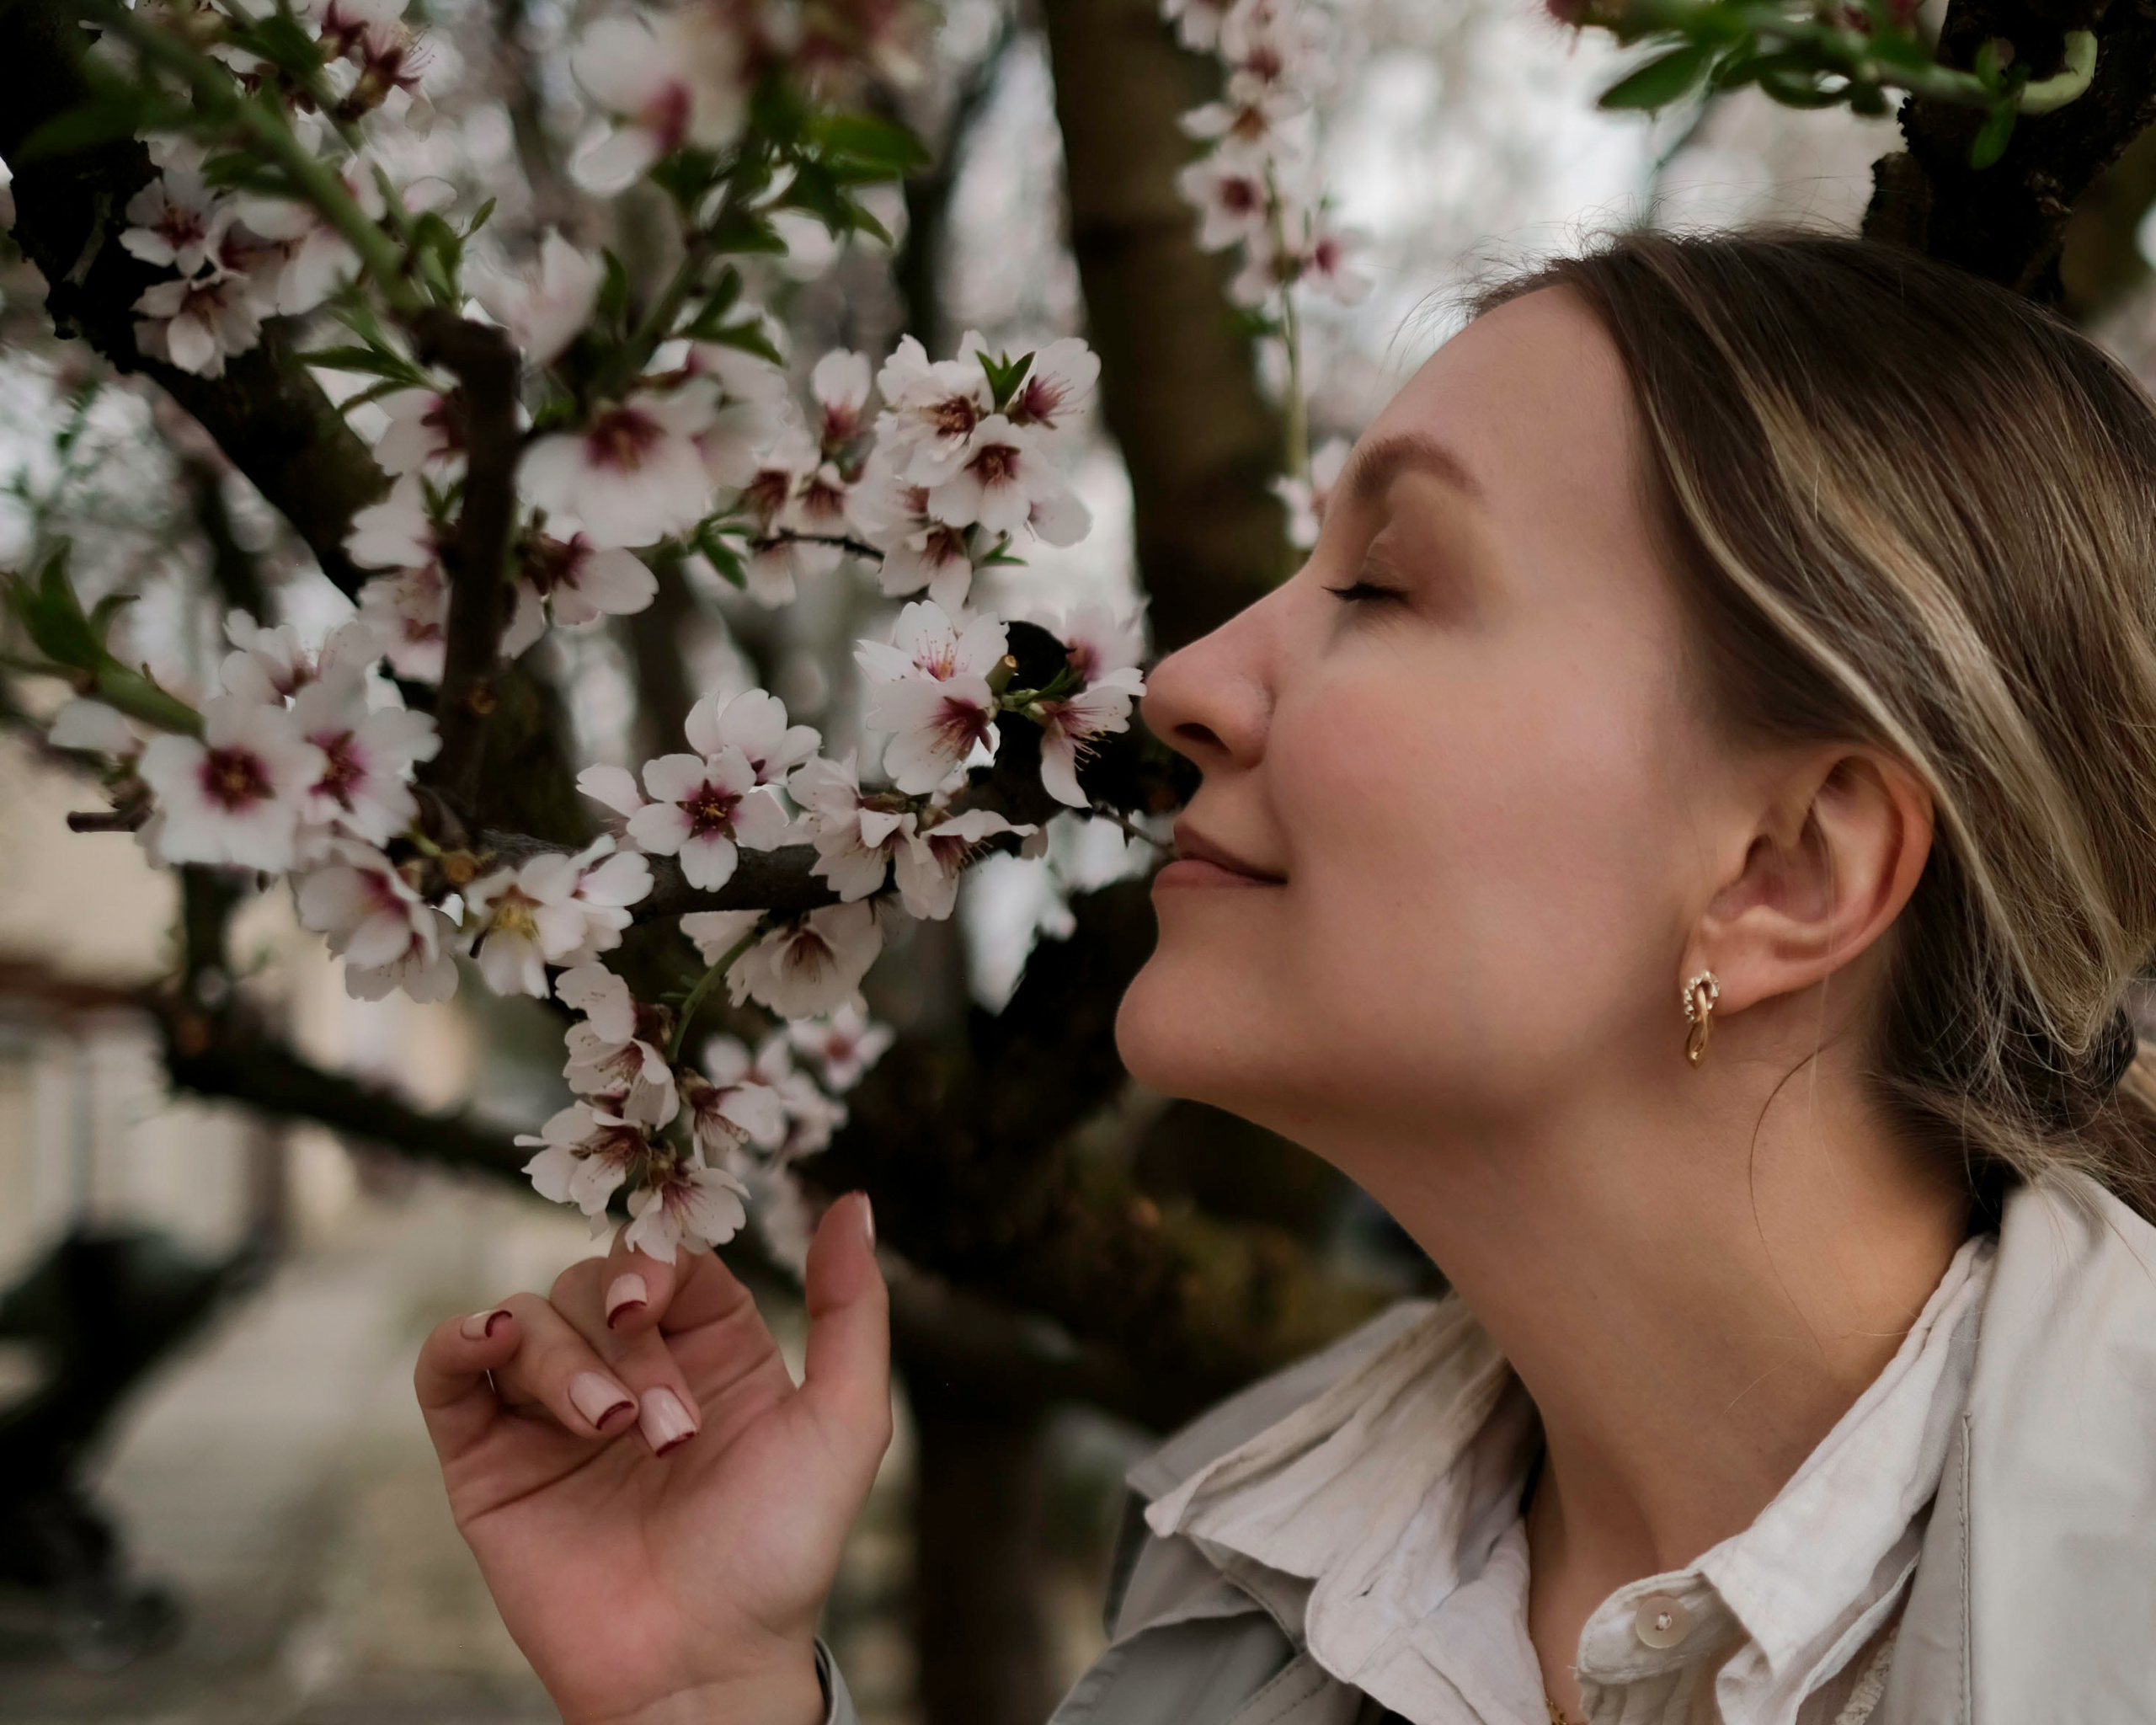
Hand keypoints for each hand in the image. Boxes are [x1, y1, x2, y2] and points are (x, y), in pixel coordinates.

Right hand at [414, 1190, 888, 1724]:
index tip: (654, 1307)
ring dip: (562, 1360)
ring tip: (607, 1430)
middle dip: (621, 1342)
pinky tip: (493, 1344)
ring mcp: (550, 1411)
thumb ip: (852, 1307)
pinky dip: (461, 1338)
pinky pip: (448, 1368)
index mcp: (710, 1347)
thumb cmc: (779, 1554)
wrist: (699, 1665)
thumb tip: (852, 1200)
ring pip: (527, 1317)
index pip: (665, 1257)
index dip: (654, 1266)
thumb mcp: (844, 1422)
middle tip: (656, 1427)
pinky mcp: (486, 1458)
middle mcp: (628, 1367)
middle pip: (593, 1283)